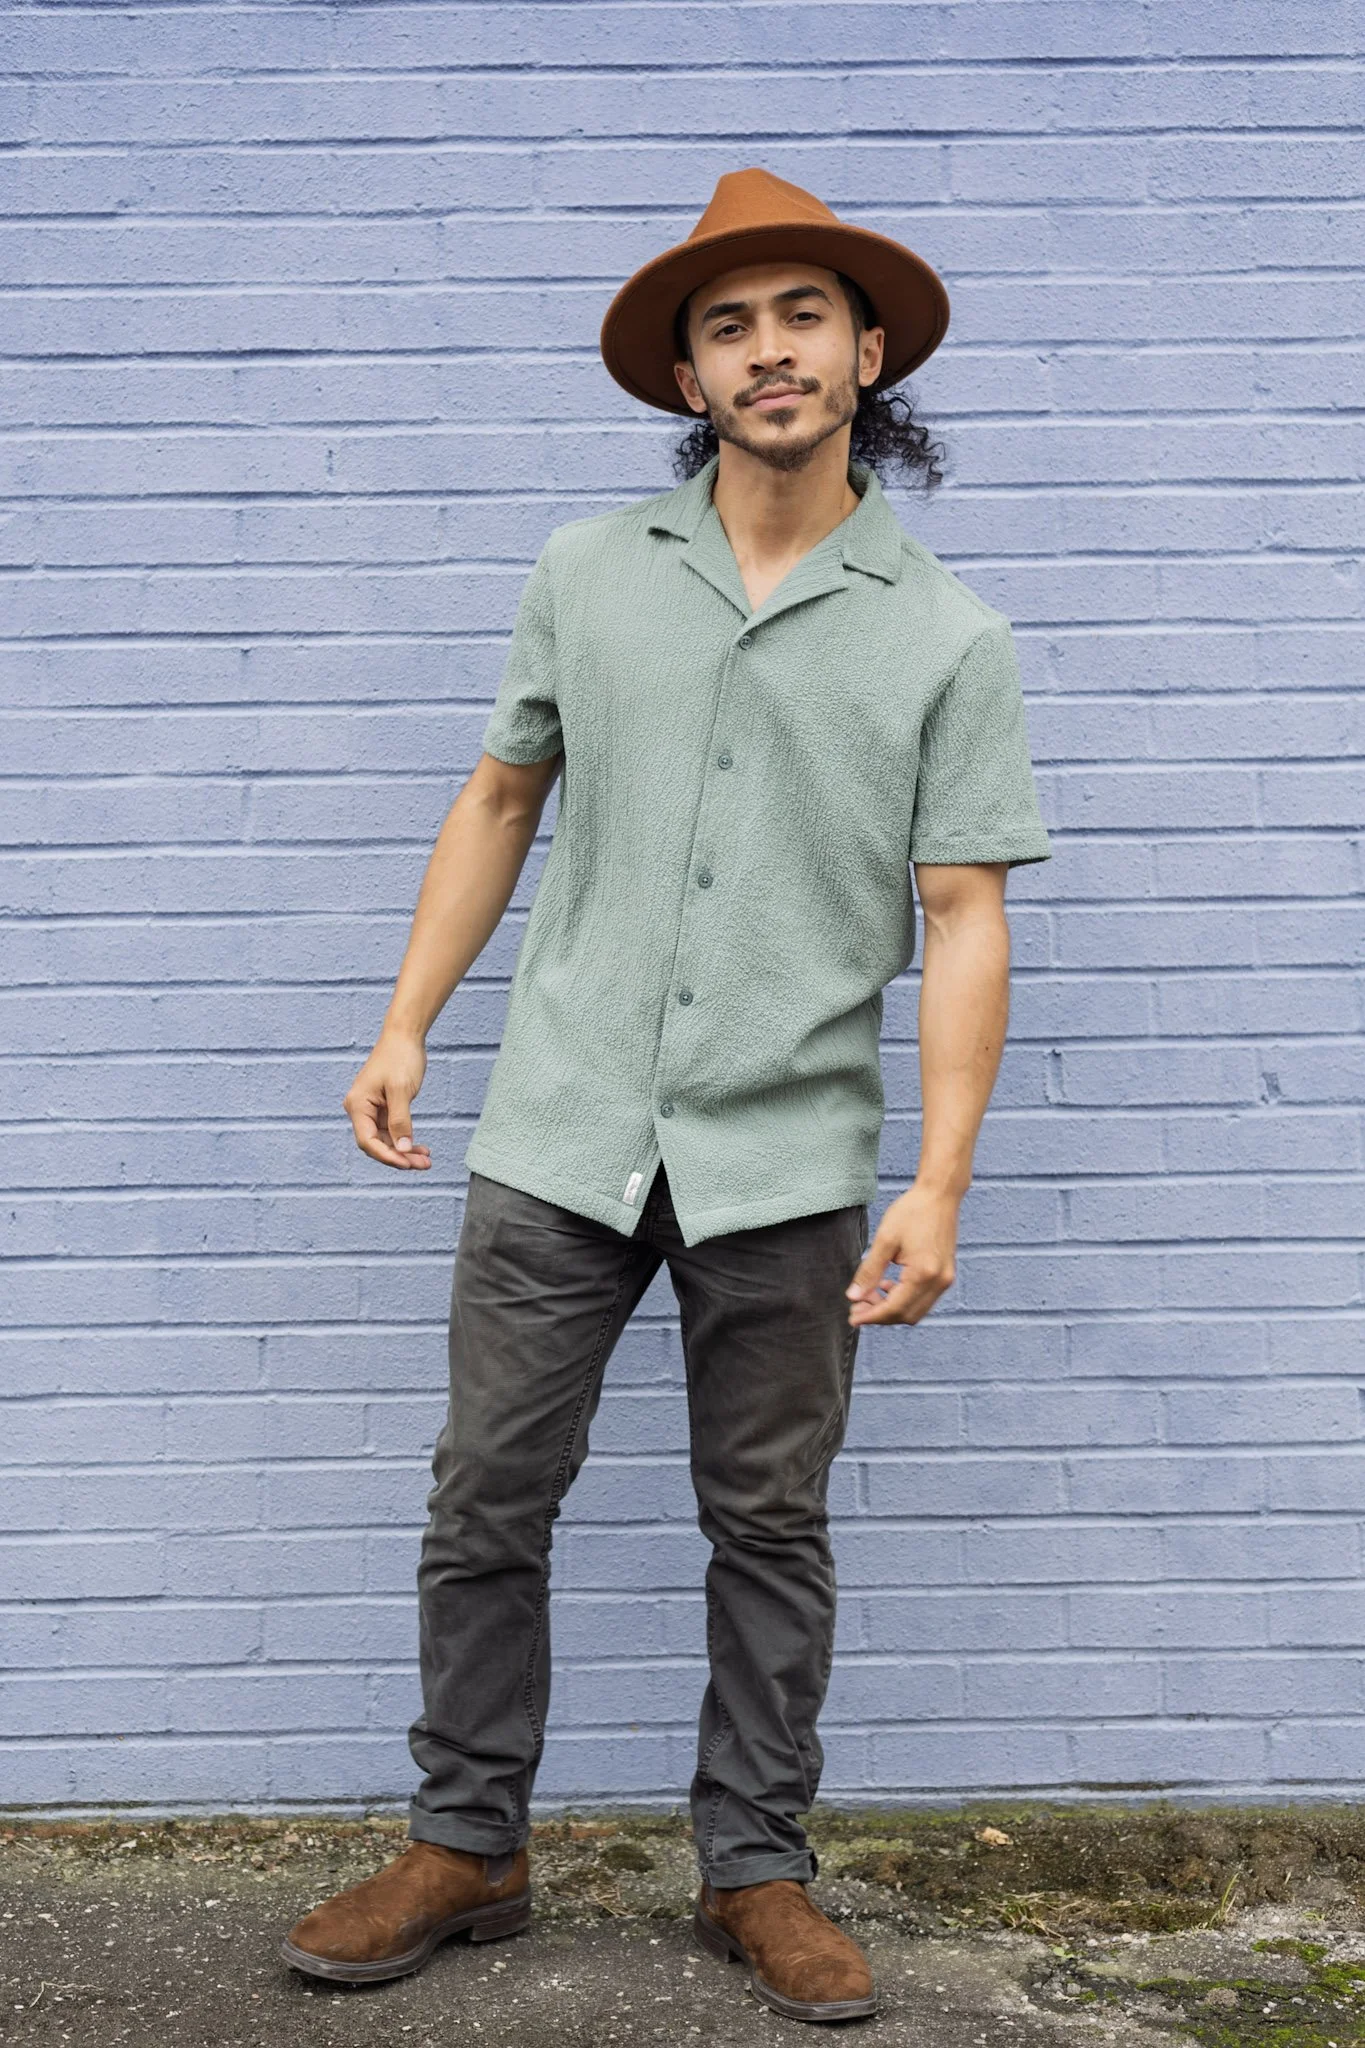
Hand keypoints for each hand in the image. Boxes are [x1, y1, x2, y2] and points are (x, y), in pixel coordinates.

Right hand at [343, 1030, 431, 1169]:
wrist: (404, 1035)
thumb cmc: (400, 1057)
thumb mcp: (401, 1091)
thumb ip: (401, 1121)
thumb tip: (402, 1149)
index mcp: (357, 1105)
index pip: (367, 1141)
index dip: (387, 1156)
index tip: (408, 1164)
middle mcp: (360, 1109)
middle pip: (376, 1144)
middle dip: (399, 1157)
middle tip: (424, 1165)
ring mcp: (371, 1109)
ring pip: (386, 1140)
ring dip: (405, 1151)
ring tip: (426, 1160)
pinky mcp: (383, 1108)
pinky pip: (392, 1131)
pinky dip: (406, 1140)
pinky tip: (421, 1148)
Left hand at [845, 1183, 959, 1325]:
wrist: (940, 1195)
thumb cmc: (912, 1211)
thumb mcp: (885, 1240)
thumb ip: (869, 1271)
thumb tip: (853, 1297)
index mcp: (923, 1273)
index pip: (894, 1308)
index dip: (871, 1316)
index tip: (851, 1318)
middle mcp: (939, 1281)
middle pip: (906, 1315)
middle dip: (880, 1315)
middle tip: (857, 1308)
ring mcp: (945, 1279)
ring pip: (916, 1310)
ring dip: (892, 1309)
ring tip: (869, 1296)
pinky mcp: (945, 1274)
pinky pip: (924, 1299)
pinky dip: (905, 1299)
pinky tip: (887, 1286)